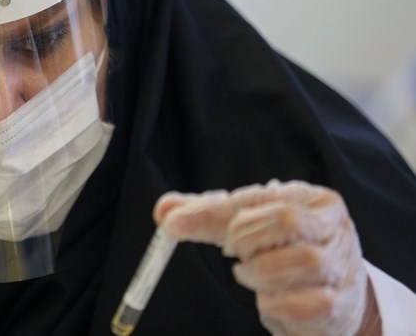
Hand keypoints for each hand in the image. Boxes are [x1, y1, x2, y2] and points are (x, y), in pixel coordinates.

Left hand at [154, 180, 378, 334]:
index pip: (259, 198)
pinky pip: (299, 303)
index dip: (215, 213)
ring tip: (251, 274)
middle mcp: (334, 229)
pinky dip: (272, 304)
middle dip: (246, 239)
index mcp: (313, 200)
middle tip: (234, 252)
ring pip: (297, 261)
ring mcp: (340, 267)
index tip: (175, 225)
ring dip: (258, 273)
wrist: (334, 296)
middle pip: (286, 221)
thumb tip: (164, 211)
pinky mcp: (338, 306)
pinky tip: (268, 299)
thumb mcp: (247, 226)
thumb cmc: (285, 251)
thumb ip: (207, 215)